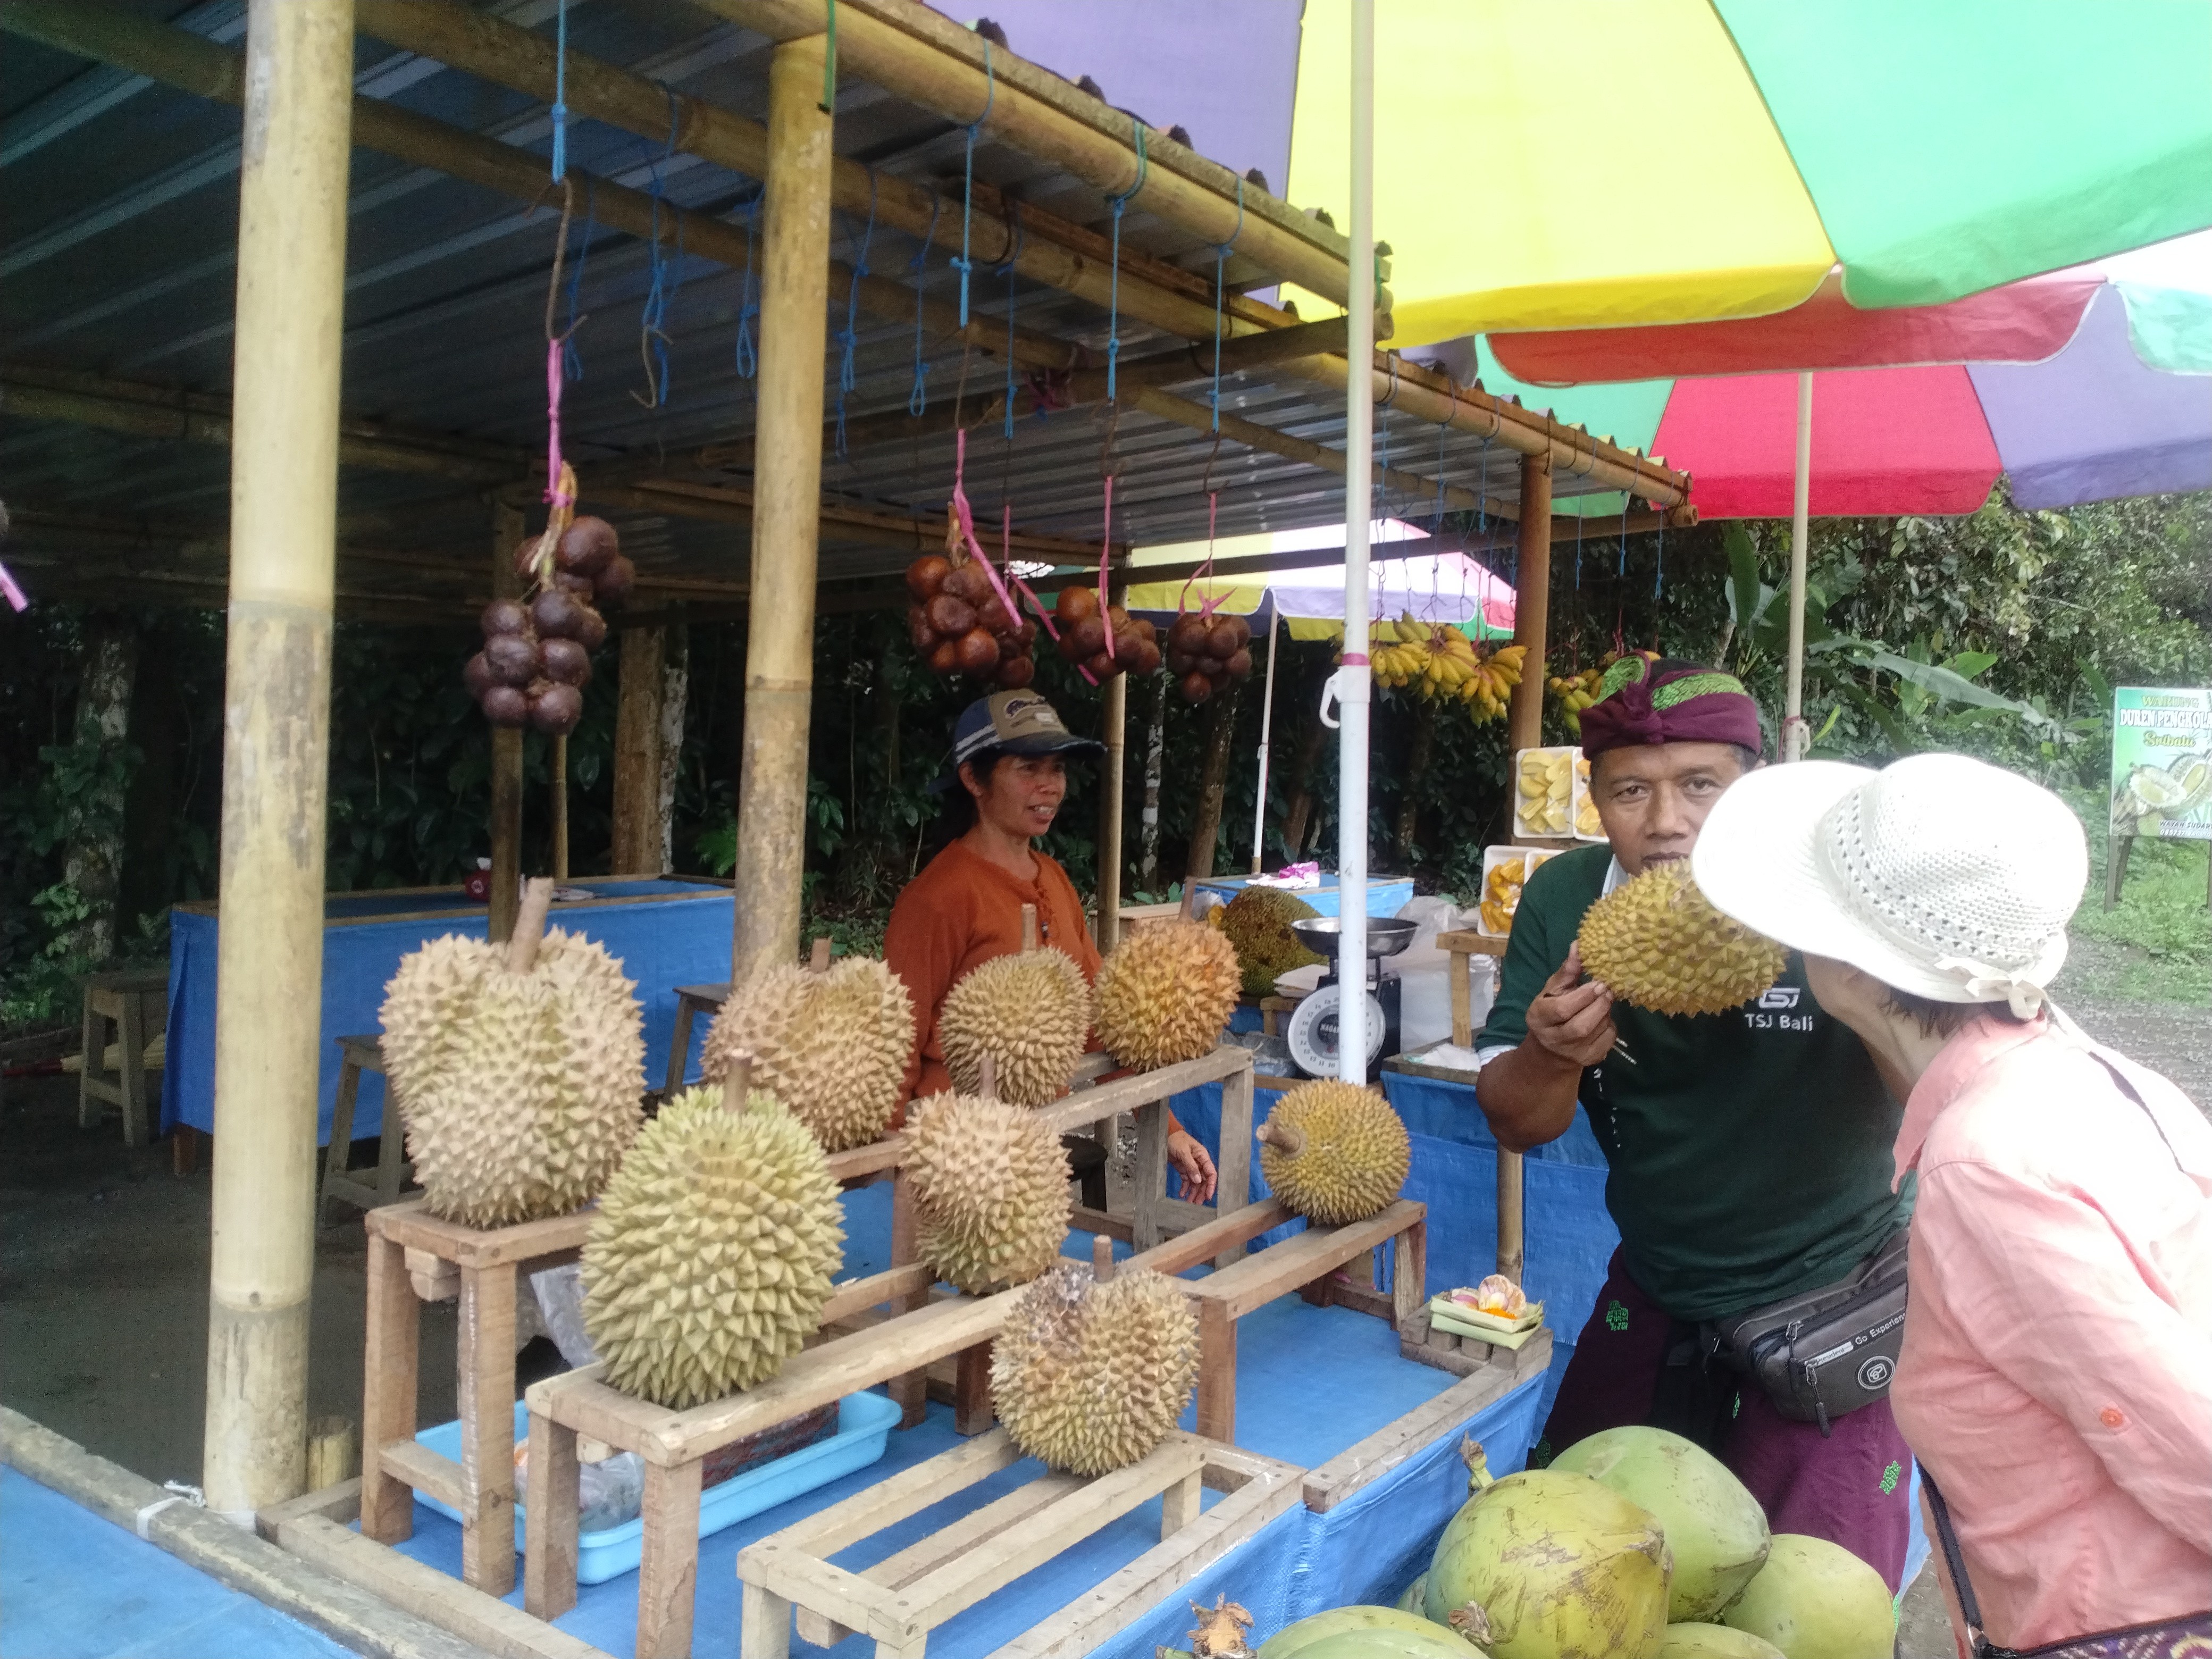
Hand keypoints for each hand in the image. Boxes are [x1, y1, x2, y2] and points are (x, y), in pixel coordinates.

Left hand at [1166, 1130, 1217, 1203]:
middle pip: (1203, 1180)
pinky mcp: (1183, 1168)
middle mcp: (1199, 1163)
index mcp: (1203, 1157)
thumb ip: (1191, 1166)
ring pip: (1195, 1182)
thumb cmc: (1176, 1139)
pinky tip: (1182, 1194)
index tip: (1208, 1196)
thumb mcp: (1184, 1152)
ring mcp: (1191, 1166)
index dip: (1211, 1185)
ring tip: (1189, 1203)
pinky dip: (1185, 1188)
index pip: (1211, 1173)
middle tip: (1197, 1204)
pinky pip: (1186, 1180)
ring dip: (1193, 1193)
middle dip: (1201, 1192)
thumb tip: (1198, 1180)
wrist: (1165, 1135)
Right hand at [1527, 944, 1617, 1069]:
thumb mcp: (1553, 990)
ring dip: (1606, 1012)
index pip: (1563, 1010)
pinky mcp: (1590, 1059)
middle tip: (1607, 990)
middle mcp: (1554, 1039)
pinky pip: (1609, 1039)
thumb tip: (1579, 945)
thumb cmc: (1552, 1011)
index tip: (1598, 983)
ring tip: (1603, 1002)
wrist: (1551, 1050)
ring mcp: (1574, 1053)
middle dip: (1599, 1005)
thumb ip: (1567, 970)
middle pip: (1582, 1025)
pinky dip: (1610, 1025)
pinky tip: (1603, 1019)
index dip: (1583, 996)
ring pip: (1598, 1030)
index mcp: (1539, 1018)